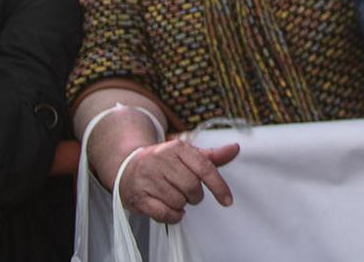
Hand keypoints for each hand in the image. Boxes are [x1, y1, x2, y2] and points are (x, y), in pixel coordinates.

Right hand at [120, 138, 241, 223]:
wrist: (128, 165)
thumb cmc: (163, 162)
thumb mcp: (186, 155)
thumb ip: (211, 156)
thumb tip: (235, 148)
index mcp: (177, 148)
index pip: (204, 168)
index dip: (218, 186)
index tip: (227, 200)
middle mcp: (161, 161)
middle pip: (192, 187)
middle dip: (195, 196)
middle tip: (189, 193)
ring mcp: (148, 179)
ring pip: (178, 201)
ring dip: (182, 204)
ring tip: (175, 197)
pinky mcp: (138, 197)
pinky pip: (163, 213)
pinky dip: (172, 216)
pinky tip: (172, 210)